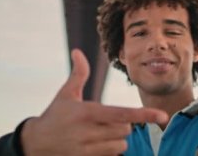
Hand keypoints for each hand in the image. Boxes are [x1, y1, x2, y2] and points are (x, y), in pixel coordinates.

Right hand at [21, 49, 167, 155]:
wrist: (35, 144)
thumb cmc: (55, 115)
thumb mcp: (66, 94)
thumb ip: (78, 74)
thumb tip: (78, 51)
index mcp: (87, 113)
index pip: (122, 114)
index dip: (144, 114)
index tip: (163, 116)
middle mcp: (88, 132)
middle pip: (126, 130)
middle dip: (123, 124)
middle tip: (108, 121)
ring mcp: (87, 150)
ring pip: (121, 145)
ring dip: (117, 139)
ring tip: (101, 134)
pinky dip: (110, 150)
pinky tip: (96, 145)